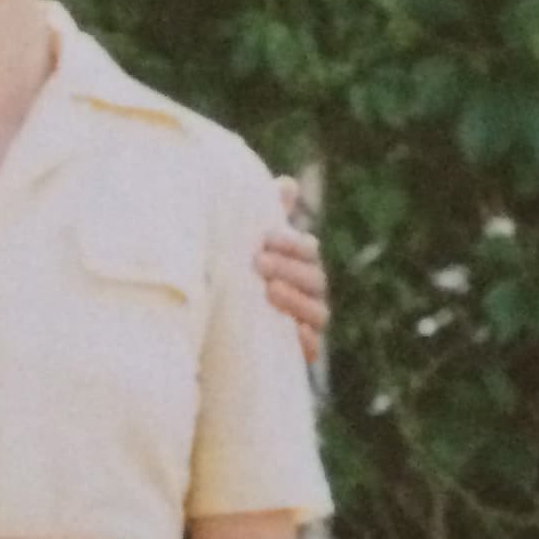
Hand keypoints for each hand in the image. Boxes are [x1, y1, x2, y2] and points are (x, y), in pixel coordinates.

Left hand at [257, 175, 328, 362]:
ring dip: (296, 300)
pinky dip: (306, 341)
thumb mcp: (247, 248)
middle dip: (288, 268)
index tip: (265, 237)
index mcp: (299, 265)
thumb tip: (288, 184)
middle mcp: (309, 294)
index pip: (307, 250)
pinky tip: (294, 333)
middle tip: (258, 262)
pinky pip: (312, 349)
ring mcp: (307, 324)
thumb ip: (266, 216)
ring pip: (318, 312)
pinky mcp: (299, 354)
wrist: (220, 337)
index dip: (291, 243)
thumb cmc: (239, 281)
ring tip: (269, 291)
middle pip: (314, 278)